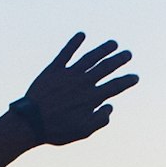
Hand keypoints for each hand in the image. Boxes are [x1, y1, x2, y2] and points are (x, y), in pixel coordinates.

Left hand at [12, 33, 138, 144]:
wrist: (30, 122)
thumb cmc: (56, 130)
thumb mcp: (83, 131)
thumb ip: (100, 120)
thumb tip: (110, 107)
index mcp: (91, 98)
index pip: (115, 86)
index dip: (127, 81)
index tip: (135, 77)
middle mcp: (83, 83)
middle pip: (105, 68)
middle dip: (119, 60)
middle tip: (128, 54)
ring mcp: (68, 74)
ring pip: (90, 58)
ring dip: (103, 49)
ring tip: (113, 44)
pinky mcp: (53, 69)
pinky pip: (66, 53)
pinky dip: (74, 43)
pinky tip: (82, 35)